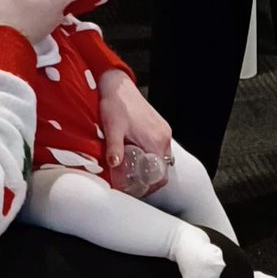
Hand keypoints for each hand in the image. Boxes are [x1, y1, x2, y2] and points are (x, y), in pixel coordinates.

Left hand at [99, 69, 172, 188]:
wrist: (118, 86)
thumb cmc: (115, 105)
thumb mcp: (112, 128)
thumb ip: (115, 147)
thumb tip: (115, 165)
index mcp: (156, 140)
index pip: (161, 174)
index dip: (151, 187)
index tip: (138, 192)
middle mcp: (164, 136)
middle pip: (163, 168)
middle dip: (150, 179)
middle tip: (133, 185)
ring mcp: (163, 130)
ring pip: (161, 157)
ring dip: (150, 167)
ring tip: (133, 172)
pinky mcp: (159, 125)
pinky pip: (160, 146)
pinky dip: (151, 155)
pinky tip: (137, 155)